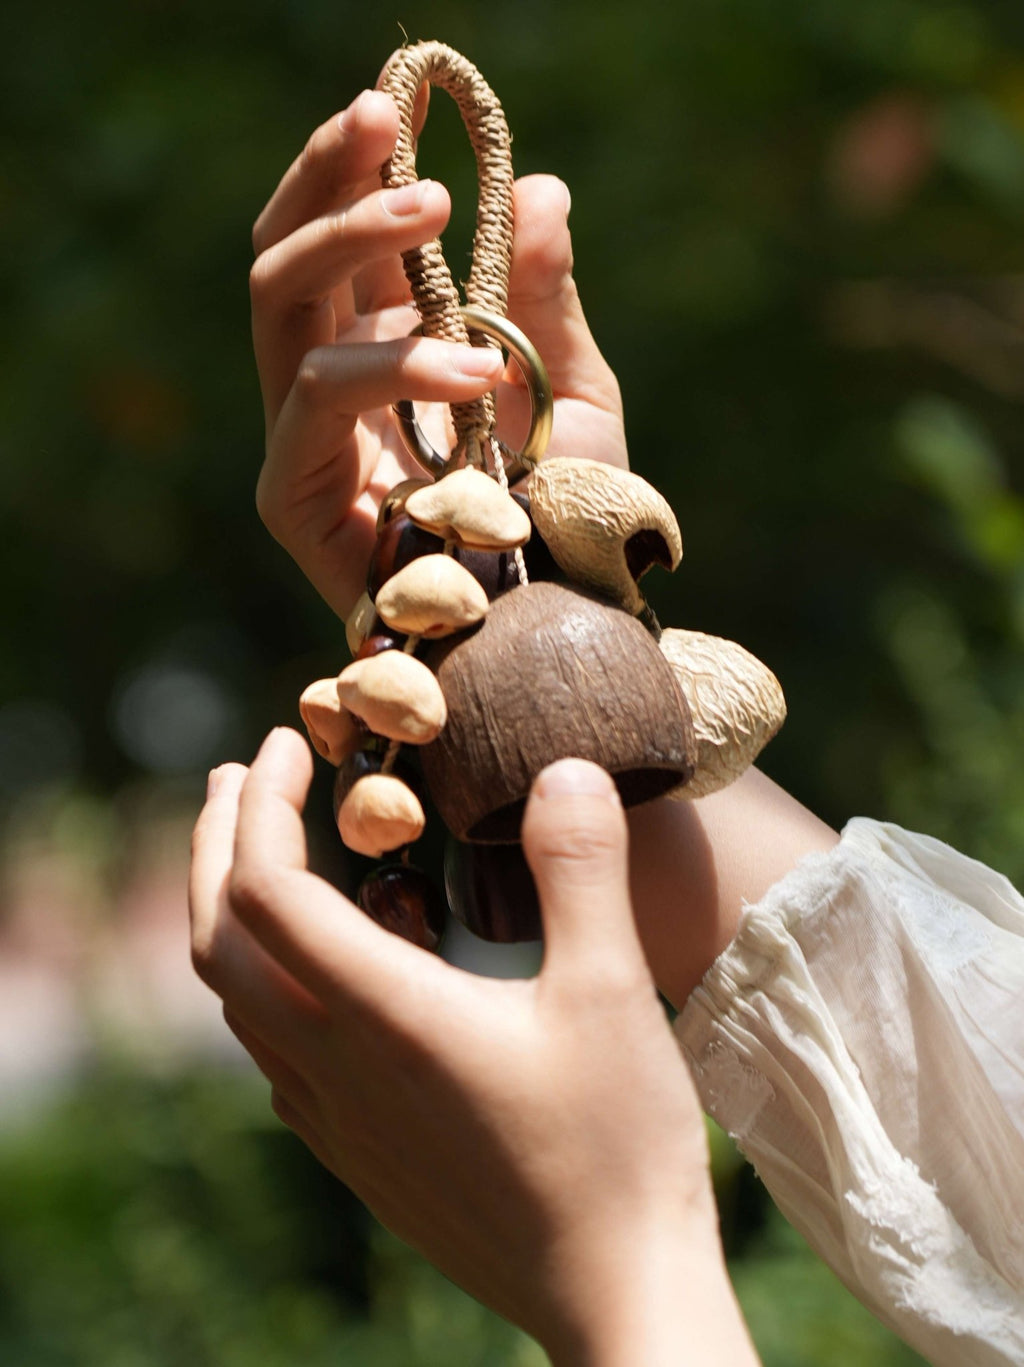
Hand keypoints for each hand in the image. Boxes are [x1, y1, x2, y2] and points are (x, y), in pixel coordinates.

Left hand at [189, 731, 758, 1365]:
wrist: (610, 1293)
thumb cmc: (615, 1145)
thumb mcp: (611, 990)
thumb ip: (580, 869)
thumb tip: (565, 767)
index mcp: (383, 1018)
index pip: (266, 893)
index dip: (263, 806)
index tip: (290, 742)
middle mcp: (335, 1070)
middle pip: (218, 944)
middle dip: (216, 846)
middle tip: (239, 776)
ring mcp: (337, 1120)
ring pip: (239, 1002)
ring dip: (235, 912)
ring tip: (270, 851)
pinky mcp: (358, 1154)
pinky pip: (276, 1050)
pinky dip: (270, 979)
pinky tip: (325, 967)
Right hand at [249, 87, 625, 620]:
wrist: (563, 622)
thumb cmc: (567, 515)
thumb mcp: (574, 393)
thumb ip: (544, 298)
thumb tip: (540, 187)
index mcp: (379, 353)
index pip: (329, 248)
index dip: (340, 171)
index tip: (389, 103)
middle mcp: (327, 391)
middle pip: (281, 262)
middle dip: (327, 184)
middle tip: (391, 134)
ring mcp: (303, 443)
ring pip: (280, 311)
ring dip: (350, 242)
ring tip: (438, 212)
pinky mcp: (295, 500)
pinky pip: (313, 399)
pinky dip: (389, 365)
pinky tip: (470, 368)